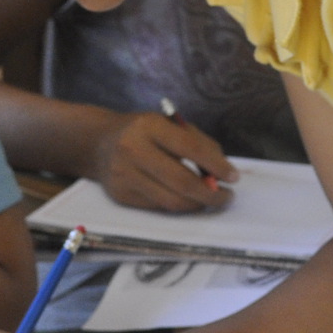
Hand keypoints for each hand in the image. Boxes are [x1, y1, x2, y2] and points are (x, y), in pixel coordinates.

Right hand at [89, 111, 236, 212]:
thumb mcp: (169, 125)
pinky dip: (178, 205)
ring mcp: (124, 175)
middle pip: (181, 181)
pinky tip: (187, 199)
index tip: (233, 177)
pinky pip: (158, 207)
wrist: (98, 143)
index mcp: (149, 126)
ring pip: (171, 201)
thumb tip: (222, 173)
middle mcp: (133, 149)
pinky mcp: (120, 195)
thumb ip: (199, 144)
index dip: (216, 166)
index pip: (191, 148)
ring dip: (197, 204)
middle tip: (227, 197)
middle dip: (211, 194)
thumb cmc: (144, 132)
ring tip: (210, 199)